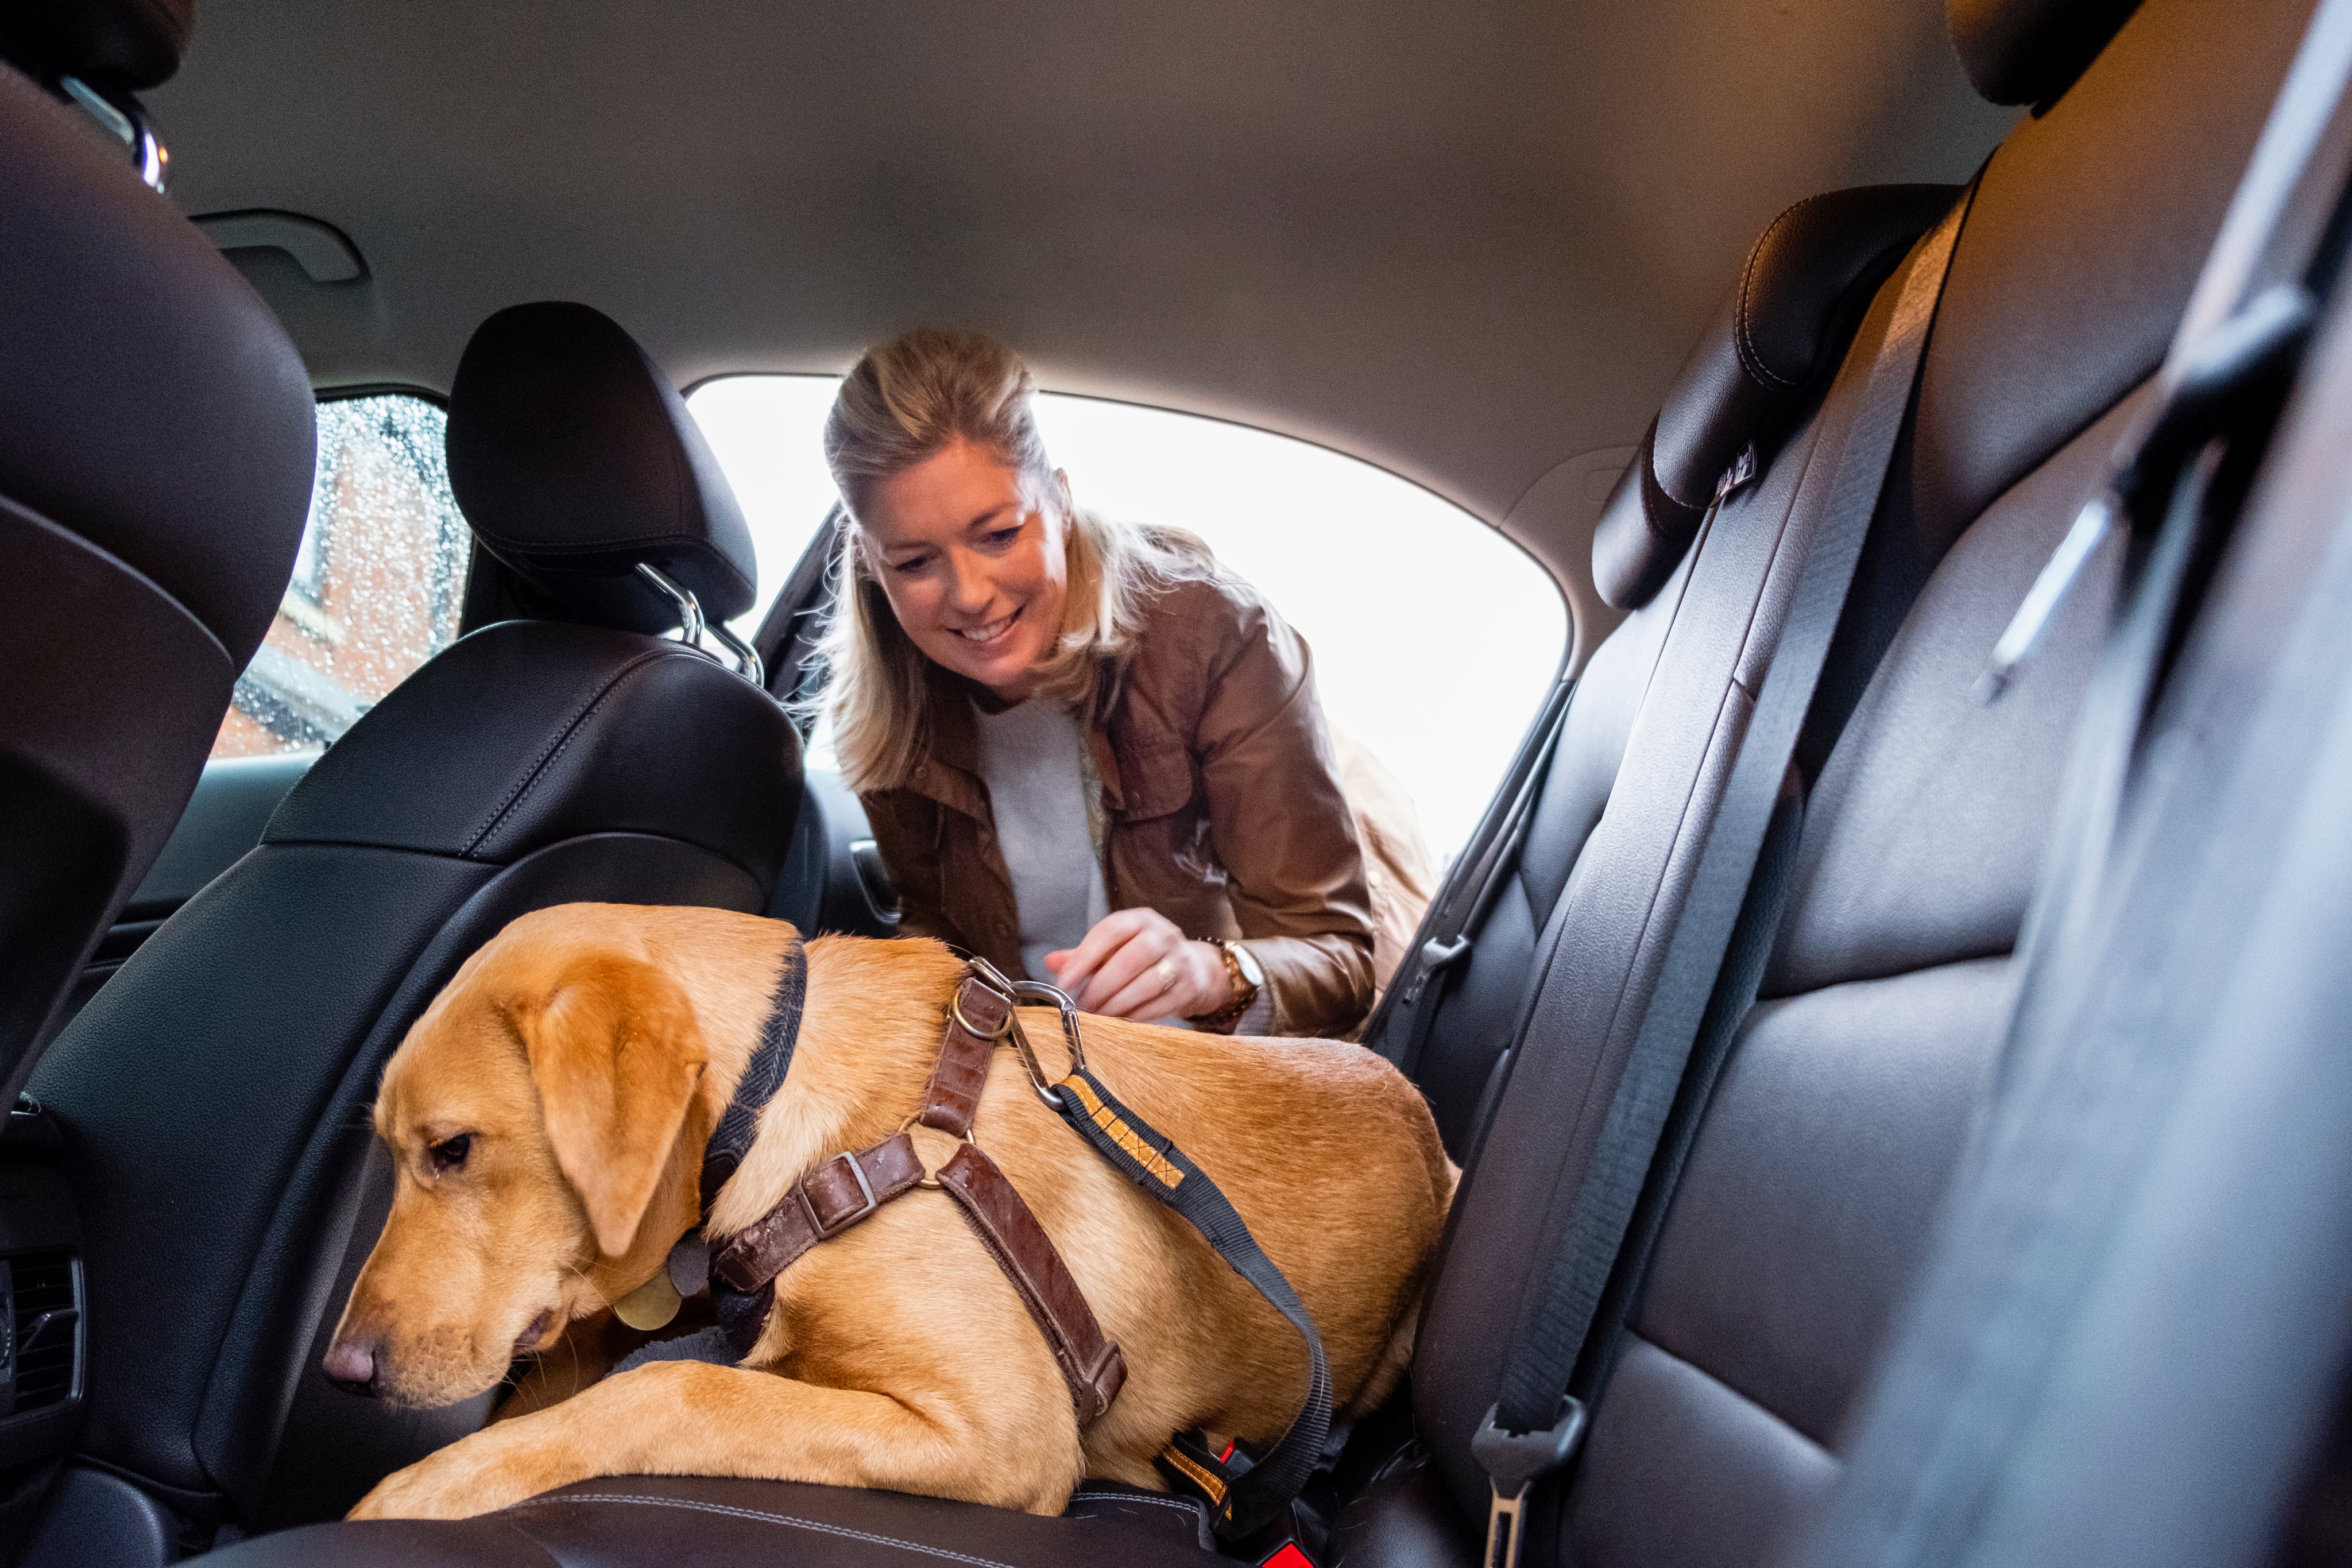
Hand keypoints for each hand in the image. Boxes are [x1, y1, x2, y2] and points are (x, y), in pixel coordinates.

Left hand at [1045, 909, 1233, 1020]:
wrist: (1194, 969)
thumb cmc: (1143, 958)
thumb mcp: (1114, 948)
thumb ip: (1083, 955)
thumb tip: (1050, 962)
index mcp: (1140, 920)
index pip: (1110, 931)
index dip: (1085, 956)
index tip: (1065, 981)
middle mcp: (1163, 935)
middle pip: (1130, 959)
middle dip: (1102, 986)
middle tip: (1083, 1005)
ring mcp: (1180, 960)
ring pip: (1147, 984)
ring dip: (1117, 1004)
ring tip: (1098, 1016)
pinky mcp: (1189, 987)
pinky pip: (1160, 1005)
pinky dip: (1136, 1016)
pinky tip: (1120, 1022)